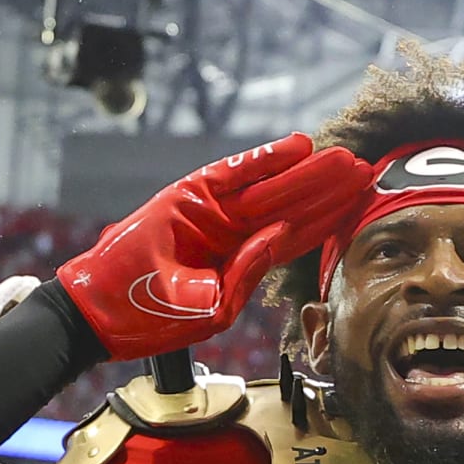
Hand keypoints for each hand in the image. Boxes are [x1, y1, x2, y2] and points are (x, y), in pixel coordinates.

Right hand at [58, 133, 372, 360]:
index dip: (326, 221)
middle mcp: (230, 234)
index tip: (359, 206)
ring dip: (306, 172)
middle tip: (365, 170)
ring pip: (269, 188)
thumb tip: (277, 236)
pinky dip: (263, 159)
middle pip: (289, 208)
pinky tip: (295, 146)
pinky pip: (232, 174)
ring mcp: (211, 214)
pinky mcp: (188, 196)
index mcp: (237, 263)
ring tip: (342, 157)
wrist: (98, 311)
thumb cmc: (146, 317)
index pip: (292, 239)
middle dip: (327, 191)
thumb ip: (245, 273)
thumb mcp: (209, 308)